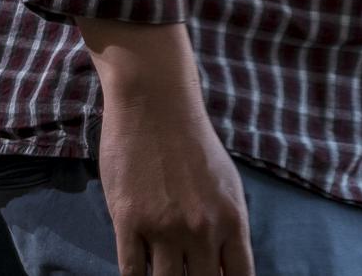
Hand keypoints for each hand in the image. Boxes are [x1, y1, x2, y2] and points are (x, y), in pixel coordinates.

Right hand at [92, 44, 252, 275]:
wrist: (156, 103)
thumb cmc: (192, 144)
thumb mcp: (225, 185)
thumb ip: (227, 227)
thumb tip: (225, 268)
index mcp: (232, 219)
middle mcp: (201, 229)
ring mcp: (164, 227)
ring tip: (162, 274)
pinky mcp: (129, 221)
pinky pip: (131, 273)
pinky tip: (138, 274)